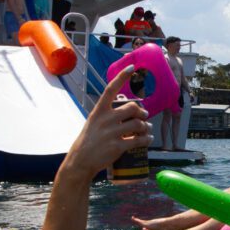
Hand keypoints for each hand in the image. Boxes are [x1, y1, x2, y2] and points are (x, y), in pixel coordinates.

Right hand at [63, 65, 152, 179]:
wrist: (80, 161)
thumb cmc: (88, 141)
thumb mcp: (94, 123)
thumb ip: (108, 116)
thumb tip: (128, 112)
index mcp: (98, 111)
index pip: (111, 89)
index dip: (122, 77)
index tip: (132, 67)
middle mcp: (105, 119)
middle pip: (132, 108)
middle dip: (142, 112)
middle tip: (145, 116)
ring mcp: (111, 133)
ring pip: (138, 124)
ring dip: (146, 127)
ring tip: (147, 129)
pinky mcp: (117, 146)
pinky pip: (139, 140)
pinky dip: (147, 139)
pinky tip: (148, 139)